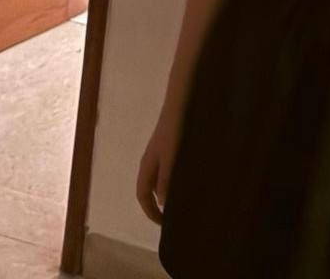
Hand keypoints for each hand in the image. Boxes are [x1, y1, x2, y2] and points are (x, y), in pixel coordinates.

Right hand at [136, 111, 181, 225]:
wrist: (179, 105)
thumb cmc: (173, 131)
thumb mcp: (170, 158)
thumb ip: (166, 180)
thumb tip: (163, 203)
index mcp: (146, 166)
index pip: (142, 195)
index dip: (150, 212)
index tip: (163, 224)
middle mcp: (149, 162)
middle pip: (149, 190)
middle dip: (158, 206)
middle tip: (173, 217)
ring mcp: (158, 154)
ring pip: (159, 180)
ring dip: (167, 193)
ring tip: (182, 202)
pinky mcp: (168, 147)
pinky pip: (167, 170)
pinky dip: (173, 180)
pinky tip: (187, 181)